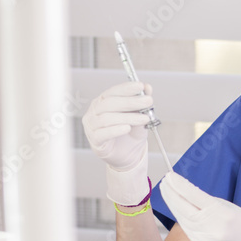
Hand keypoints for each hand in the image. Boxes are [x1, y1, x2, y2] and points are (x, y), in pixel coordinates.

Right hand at [82, 81, 152, 203]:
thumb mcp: (140, 116)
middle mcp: (95, 112)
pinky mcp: (95, 140)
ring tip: (144, 119)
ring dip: (128, 117)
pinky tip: (127, 128)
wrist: (129, 154)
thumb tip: (148, 88)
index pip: (113, 92)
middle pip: (109, 103)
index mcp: (103, 102)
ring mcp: (92, 126)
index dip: (126, 88)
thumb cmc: (131, 133)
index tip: (140, 86)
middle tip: (148, 101)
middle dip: (131, 101)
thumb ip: (142, 103)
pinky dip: (115, 130)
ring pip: (107, 118)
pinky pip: (103, 133)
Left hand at [161, 173, 240, 240]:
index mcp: (223, 213)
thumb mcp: (227, 206)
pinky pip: (187, 228)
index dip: (180, 186)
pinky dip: (179, 216)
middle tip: (164, 182)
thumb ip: (206, 202)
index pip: (195, 196)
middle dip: (172, 194)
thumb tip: (185, 193)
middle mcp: (213, 227)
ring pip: (183, 218)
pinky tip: (174, 207)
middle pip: (185, 208)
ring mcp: (206, 238)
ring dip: (172, 204)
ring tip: (166, 192)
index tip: (170, 176)